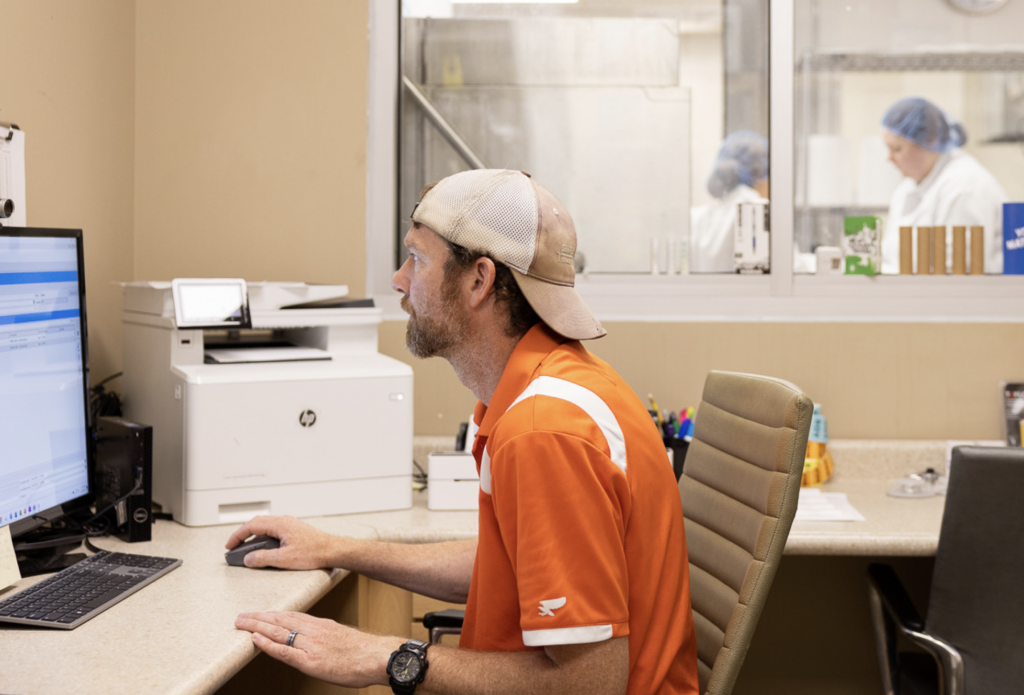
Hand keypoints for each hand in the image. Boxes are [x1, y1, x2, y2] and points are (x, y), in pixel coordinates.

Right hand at [224, 515, 337, 569]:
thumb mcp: (284, 559)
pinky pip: (273, 529)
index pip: (252, 525)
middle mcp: (284, 521)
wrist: (332, 550)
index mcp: (280, 524)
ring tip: (245, 547)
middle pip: (257, 523)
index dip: (237, 535)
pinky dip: (263, 536)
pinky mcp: (294, 530)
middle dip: (243, 534)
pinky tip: (263, 546)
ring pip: (265, 525)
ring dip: (253, 535)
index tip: (229, 545)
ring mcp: (290, 524)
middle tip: (234, 546)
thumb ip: (263, 558)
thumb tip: (248, 558)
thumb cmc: (313, 552)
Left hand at [235, 611, 402, 688]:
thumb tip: (316, 640)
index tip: (260, 614)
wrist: (377, 656)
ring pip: (278, 631)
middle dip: (259, 617)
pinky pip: (284, 650)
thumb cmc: (364, 651)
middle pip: (281, 620)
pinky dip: (267, 644)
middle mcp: (314, 631)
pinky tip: (255, 640)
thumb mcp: (342, 637)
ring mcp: (310, 645)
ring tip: (242, 623)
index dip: (272, 615)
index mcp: (321, 625)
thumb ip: (326, 636)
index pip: (291, 616)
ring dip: (257, 626)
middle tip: (242, 615)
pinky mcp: (310, 660)